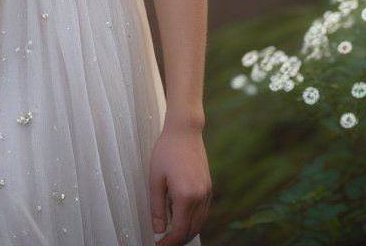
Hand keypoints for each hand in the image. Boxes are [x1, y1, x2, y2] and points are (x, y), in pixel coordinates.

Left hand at [148, 124, 212, 244]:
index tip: (158, 245)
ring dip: (187, 232)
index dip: (168, 243)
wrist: (185, 130)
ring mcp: (207, 192)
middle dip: (178, 240)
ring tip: (171, 232)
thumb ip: (156, 207)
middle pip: (191, 231)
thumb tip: (158, 229)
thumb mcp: (155, 178)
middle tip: (164, 241)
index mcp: (185, 196)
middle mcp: (200, 197)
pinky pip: (203, 212)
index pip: (179, 231)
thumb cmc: (166, 151)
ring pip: (200, 223)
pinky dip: (194, 221)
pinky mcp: (209, 187)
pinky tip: (182, 217)